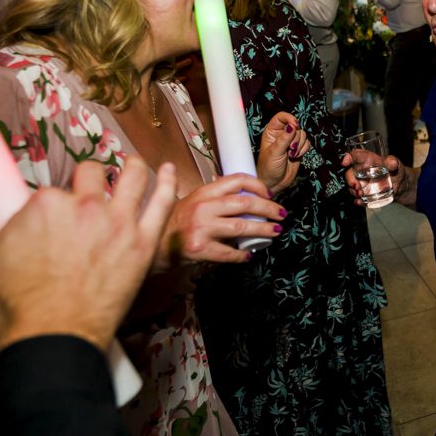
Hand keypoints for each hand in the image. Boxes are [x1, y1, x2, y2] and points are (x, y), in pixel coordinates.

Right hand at [0, 156, 176, 353]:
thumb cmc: (16, 304)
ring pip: (132, 178)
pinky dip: (168, 183)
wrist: (52, 337)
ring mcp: (118, 223)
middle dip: (87, 184)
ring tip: (132, 166)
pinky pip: (162, 203)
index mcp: (45, 204)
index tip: (51, 216)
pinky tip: (170, 171)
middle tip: (86, 199)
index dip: (51, 204)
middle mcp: (85, 206)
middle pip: (92, 176)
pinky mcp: (143, 243)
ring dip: (132, 168)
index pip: (52, 189)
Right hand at [161, 173, 285, 265]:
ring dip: (263, 229)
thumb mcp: (193, 202)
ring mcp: (201, 228)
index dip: (258, 185)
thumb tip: (246, 197)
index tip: (269, 193)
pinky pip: (229, 253)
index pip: (237, 180)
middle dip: (269, 208)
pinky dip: (242, 255)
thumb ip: (215, 198)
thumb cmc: (175, 223)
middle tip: (281, 214)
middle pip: (245, 203)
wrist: (154, 245)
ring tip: (275, 231)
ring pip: (241, 226)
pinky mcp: (200, 249)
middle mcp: (203, 207)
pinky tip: (248, 255)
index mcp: (204, 192)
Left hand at [257, 112, 309, 193]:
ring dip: (299, 145)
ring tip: (290, 154)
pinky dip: (303, 150)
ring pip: (303, 135)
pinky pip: (307, 143)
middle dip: (295, 138)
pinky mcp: (298, 149)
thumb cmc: (268, 168)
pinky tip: (295, 156)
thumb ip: (284, 138)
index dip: (290, 118)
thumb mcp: (275, 152)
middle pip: (296, 126)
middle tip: (289, 149)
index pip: (282, 117)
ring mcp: (290, 142)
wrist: (274, 182)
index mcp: (272, 132)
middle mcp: (282, 134)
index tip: (295, 125)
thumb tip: (292, 126)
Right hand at [341, 152, 407, 204]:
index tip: (345, 162)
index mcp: (367, 160)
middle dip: (350, 180)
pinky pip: (357, 197)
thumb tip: (392, 162)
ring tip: (361, 195)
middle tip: (357, 186)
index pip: (356, 156)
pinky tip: (361, 202)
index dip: (348, 157)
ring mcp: (361, 183)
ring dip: (353, 191)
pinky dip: (357, 201)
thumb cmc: (396, 171)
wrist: (400, 186)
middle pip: (349, 173)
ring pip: (351, 186)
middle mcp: (361, 171)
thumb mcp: (397, 165)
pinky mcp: (364, 193)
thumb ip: (394, 163)